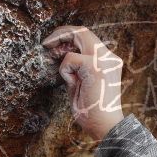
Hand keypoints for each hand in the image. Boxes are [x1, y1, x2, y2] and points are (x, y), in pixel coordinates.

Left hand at [41, 25, 124, 140]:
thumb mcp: (84, 83)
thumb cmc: (93, 111)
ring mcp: (104, 60)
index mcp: (109, 61)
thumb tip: (62, 54)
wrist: (106, 127)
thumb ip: (78, 68)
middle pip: (84, 30)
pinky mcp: (94, 66)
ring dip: (61, 42)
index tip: (55, 44)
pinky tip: (72, 83)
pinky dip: (65, 70)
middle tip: (46, 42)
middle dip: (62, 32)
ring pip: (79, 35)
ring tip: (49, 50)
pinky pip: (70, 59)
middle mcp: (110, 57)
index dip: (70, 36)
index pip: (89, 38)